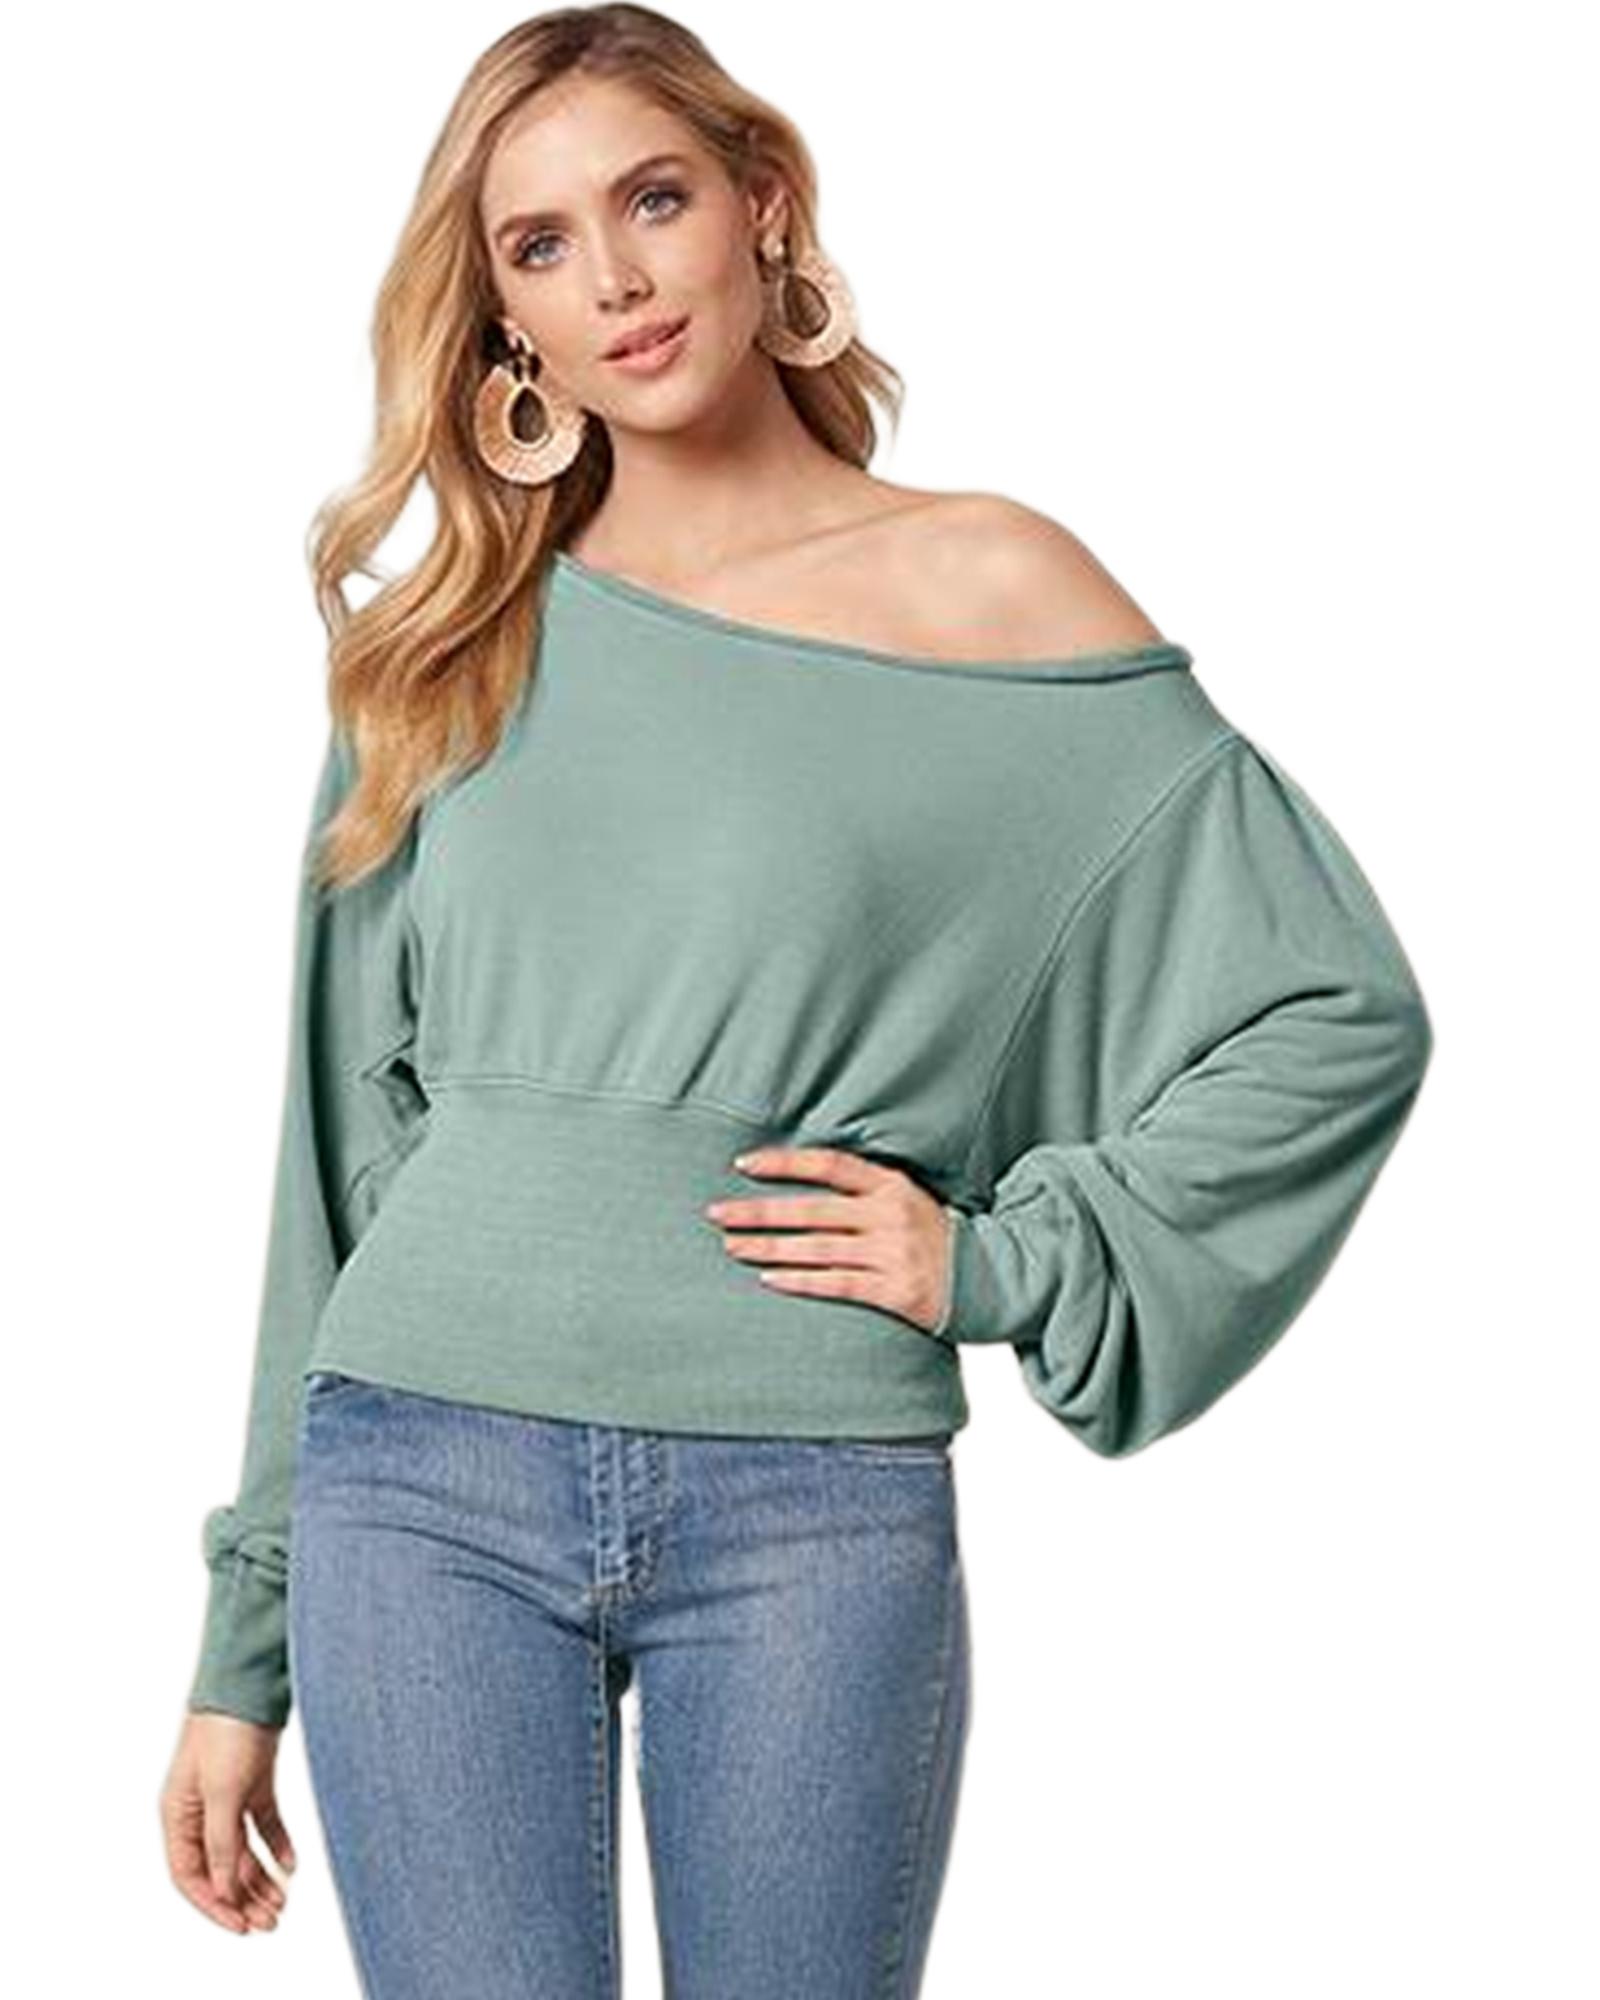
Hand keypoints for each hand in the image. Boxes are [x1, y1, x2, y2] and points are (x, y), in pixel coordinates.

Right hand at [160, 1710, 295, 1933]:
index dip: (214, 1904)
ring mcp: (227, 1793)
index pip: (190, 1875)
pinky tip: (292, 1864)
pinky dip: (277, 1845)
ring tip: (283, 1902)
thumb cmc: (226, 1728)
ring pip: (242, 1850)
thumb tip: (224, 1889)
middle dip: (243, 1897)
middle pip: (219, 1867)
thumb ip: (222, 1842)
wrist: (250, 1678)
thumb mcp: (223, 1792)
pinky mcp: (253, 1779)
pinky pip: (263, 1823)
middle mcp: (199, 1808)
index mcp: (178, 1813)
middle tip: (271, 1921)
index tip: (242, 1925)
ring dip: (261, 1877)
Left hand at [705, 1146, 954, 1334]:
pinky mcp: (895, 1290)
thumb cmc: (930, 1235)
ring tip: (732, 1247)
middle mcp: (890, 1215)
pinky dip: (800, 1281)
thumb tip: (796, 1181)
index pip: (829, 1165)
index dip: (785, 1163)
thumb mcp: (904, 1198)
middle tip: (717, 1214)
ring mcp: (893, 1253)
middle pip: (812, 1211)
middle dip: (759, 1212)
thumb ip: (860, 1191)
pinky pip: (837, 1284)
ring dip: (769, 1248)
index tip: (744, 1164)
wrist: (986, 1277)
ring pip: (817, 1249)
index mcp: (891, 1184)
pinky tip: (769, 1279)